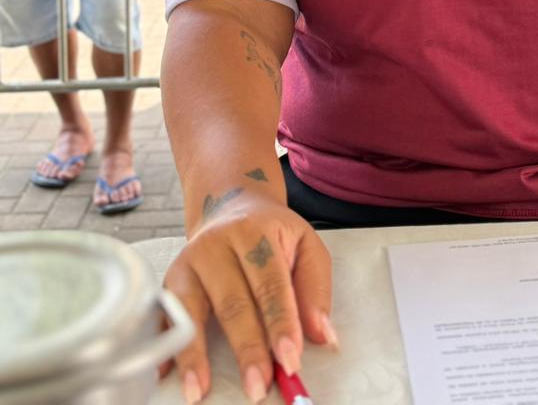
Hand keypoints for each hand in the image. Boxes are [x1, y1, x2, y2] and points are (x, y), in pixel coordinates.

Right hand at [162, 192, 335, 402]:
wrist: (232, 204)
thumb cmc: (272, 233)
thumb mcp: (305, 245)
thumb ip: (315, 289)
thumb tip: (322, 335)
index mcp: (256, 233)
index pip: (270, 283)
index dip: (280, 323)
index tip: (290, 359)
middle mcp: (218, 245)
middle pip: (232, 302)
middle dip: (246, 348)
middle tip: (258, 386)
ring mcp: (189, 262)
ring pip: (191, 310)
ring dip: (195, 355)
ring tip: (200, 391)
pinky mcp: (170, 278)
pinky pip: (163, 315)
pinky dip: (164, 345)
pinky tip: (165, 373)